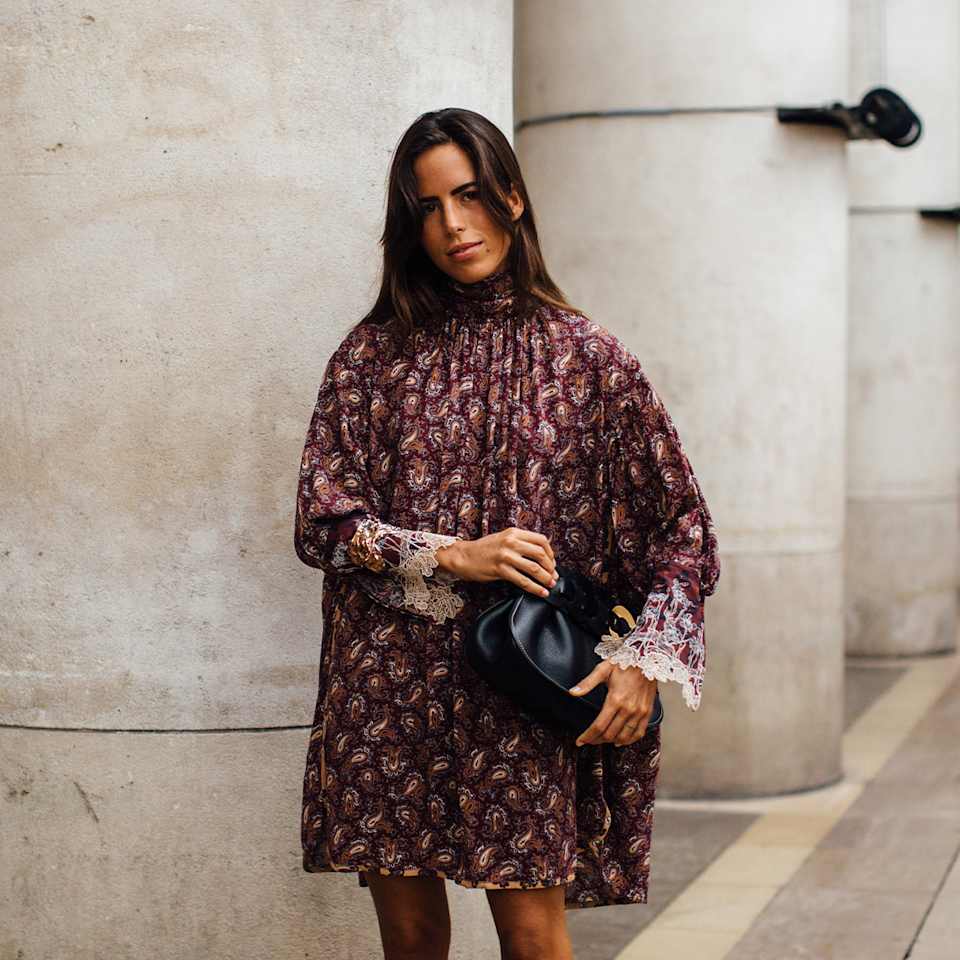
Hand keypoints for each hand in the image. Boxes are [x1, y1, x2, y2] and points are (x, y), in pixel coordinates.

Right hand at [435, 526, 557, 597]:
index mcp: (514, 533)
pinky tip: (540, 592)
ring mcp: (505, 555)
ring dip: (546, 578)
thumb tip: (540, 554)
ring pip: (534, 568)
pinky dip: (535, 588)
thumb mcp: (503, 538)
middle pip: (540, 554)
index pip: (541, 540)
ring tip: (550, 585)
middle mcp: (511, 542)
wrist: (463, 556)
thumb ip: (519, 542)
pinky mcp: (500, 569)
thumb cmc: (483, 549)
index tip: (552, 563)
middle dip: (551, 567)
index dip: (551, 553)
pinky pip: (523, 580)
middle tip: (554, 576)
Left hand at [568, 660, 657, 746]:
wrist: (647, 658)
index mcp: (615, 699)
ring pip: (623, 736)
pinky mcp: (647, 712)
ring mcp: (639, 712)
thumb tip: (573, 692)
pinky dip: (629, 740)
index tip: (580, 741)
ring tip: (601, 740)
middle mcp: (628, 709)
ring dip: (611, 742)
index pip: (598, 726)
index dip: (587, 736)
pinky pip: (639, 733)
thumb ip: (587, 683)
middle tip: (589, 740)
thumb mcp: (603, 669)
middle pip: (609, 734)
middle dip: (596, 740)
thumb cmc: (624, 662)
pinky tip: (621, 741)